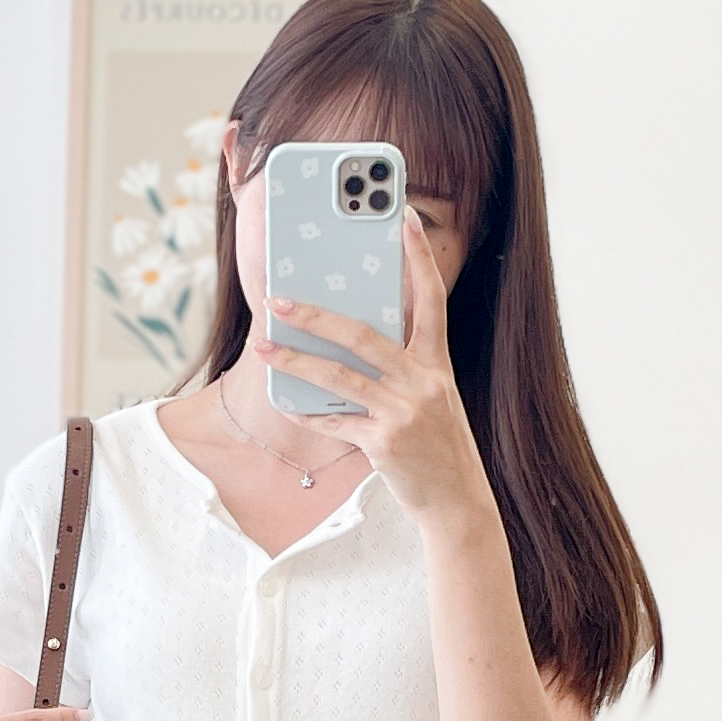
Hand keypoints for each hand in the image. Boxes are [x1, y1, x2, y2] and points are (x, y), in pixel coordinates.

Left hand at [254, 211, 495, 528]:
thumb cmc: (438, 444)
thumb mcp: (432, 396)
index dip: (418, 257)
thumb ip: (400, 366)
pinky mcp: (385, 443)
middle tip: (278, 298)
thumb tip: (346, 338)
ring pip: (338, 377)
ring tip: (262, 344)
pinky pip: (334, 422)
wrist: (458, 502)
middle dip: (316, 314)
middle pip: (363, 335)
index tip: (403, 218)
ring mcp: (404, 412)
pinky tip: (284, 401)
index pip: (430, 298)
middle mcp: (424, 381)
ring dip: (294, 360)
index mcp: (437, 362)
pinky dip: (307, 413)